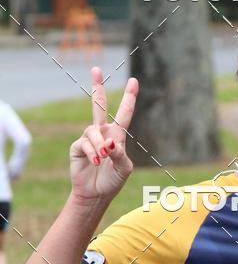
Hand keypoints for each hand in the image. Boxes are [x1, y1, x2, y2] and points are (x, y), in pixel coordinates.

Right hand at [69, 66, 138, 201]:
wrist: (96, 194)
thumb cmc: (112, 181)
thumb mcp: (123, 169)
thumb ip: (120, 155)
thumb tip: (109, 142)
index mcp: (117, 136)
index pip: (124, 114)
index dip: (129, 98)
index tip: (134, 81)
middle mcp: (103, 133)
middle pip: (99, 106)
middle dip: (97, 87)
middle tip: (96, 69)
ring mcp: (89, 138)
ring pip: (94, 132)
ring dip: (99, 145)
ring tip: (102, 159)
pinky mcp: (78, 146)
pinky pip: (85, 143)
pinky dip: (92, 152)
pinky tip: (96, 161)